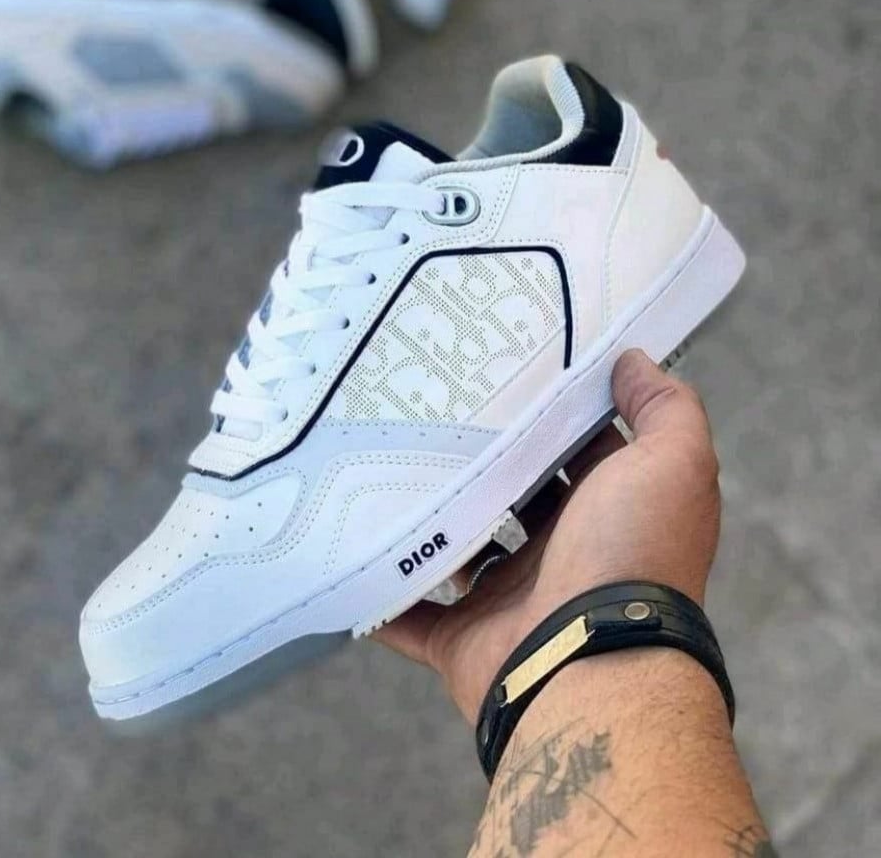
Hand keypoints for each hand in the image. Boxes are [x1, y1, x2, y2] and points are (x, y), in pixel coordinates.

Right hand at [373, 349, 722, 722]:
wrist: (590, 665)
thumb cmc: (632, 553)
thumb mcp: (672, 462)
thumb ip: (665, 407)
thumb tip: (635, 361)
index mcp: (607, 515)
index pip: (577, 453)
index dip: (551, 414)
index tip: (509, 370)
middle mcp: (562, 557)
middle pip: (512, 497)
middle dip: (482, 461)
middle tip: (434, 412)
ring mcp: (509, 602)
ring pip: (458, 551)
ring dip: (429, 522)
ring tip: (385, 467)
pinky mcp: (462, 640)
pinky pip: (411, 614)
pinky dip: (386, 595)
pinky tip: (354, 552)